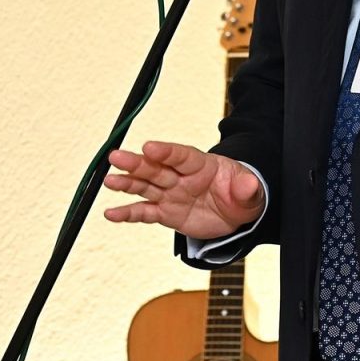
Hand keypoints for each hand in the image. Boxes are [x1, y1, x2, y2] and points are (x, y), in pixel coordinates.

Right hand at [103, 141, 263, 239]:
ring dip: (126, 183)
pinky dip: (127, 214)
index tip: (149, 147)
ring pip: (145, 187)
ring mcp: (171, 194)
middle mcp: (181, 177)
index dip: (166, 151)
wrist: (235, 213)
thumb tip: (250, 184)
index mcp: (202, 165)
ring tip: (109, 180)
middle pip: (156, 168)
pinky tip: (111, 213)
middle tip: (116, 157)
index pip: (182, 155)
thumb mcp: (251, 192)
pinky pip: (144, 212)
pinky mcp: (166, 212)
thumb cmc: (241, 194)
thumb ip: (247, 188)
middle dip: (136, 163)